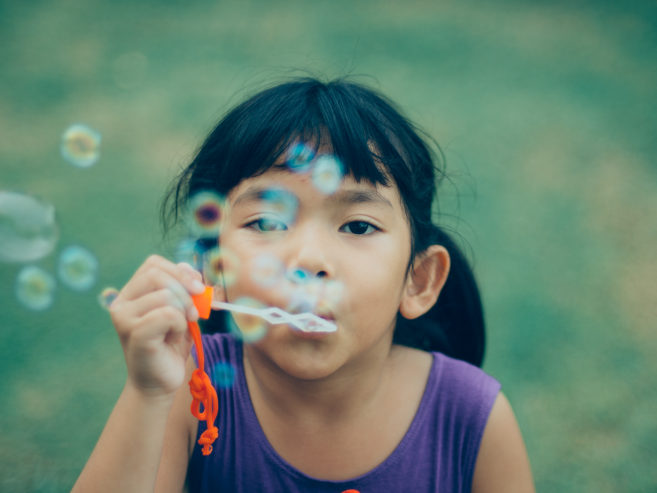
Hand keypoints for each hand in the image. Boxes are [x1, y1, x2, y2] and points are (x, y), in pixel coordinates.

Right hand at [110, 255, 205, 399]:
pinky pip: (168, 314)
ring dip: (183, 313)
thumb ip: (186, 289)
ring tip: (179, 330)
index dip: (179, 271)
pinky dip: (179, 325)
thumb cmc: (170, 346)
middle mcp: (122, 302)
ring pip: (166, 295)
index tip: (198, 287)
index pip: (153, 264)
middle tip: (194, 312)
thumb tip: (191, 268)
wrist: (159, 382)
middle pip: (157, 274)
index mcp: (131, 293)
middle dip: (185, 289)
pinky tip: (173, 339)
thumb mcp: (182, 312)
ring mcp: (124, 318)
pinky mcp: (134, 333)